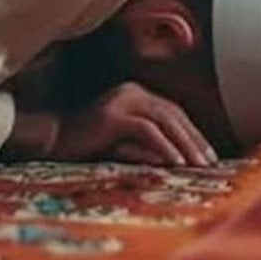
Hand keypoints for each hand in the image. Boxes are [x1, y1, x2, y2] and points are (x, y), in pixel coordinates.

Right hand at [53, 82, 216, 166]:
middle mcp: (132, 92)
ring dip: (186, 145)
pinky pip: (147, 131)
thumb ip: (147, 146)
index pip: (174, 113)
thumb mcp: (123, 142)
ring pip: (165, 121)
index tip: (209, 156)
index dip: (193, 134)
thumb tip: (177, 161)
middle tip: (211, 163)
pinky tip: (177, 164)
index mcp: (136, 94)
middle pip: (174, 115)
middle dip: (195, 140)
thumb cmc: (85, 145)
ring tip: (200, 166)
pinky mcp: (113, 115)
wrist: (48, 140)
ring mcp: (122, 101)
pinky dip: (165, 147)